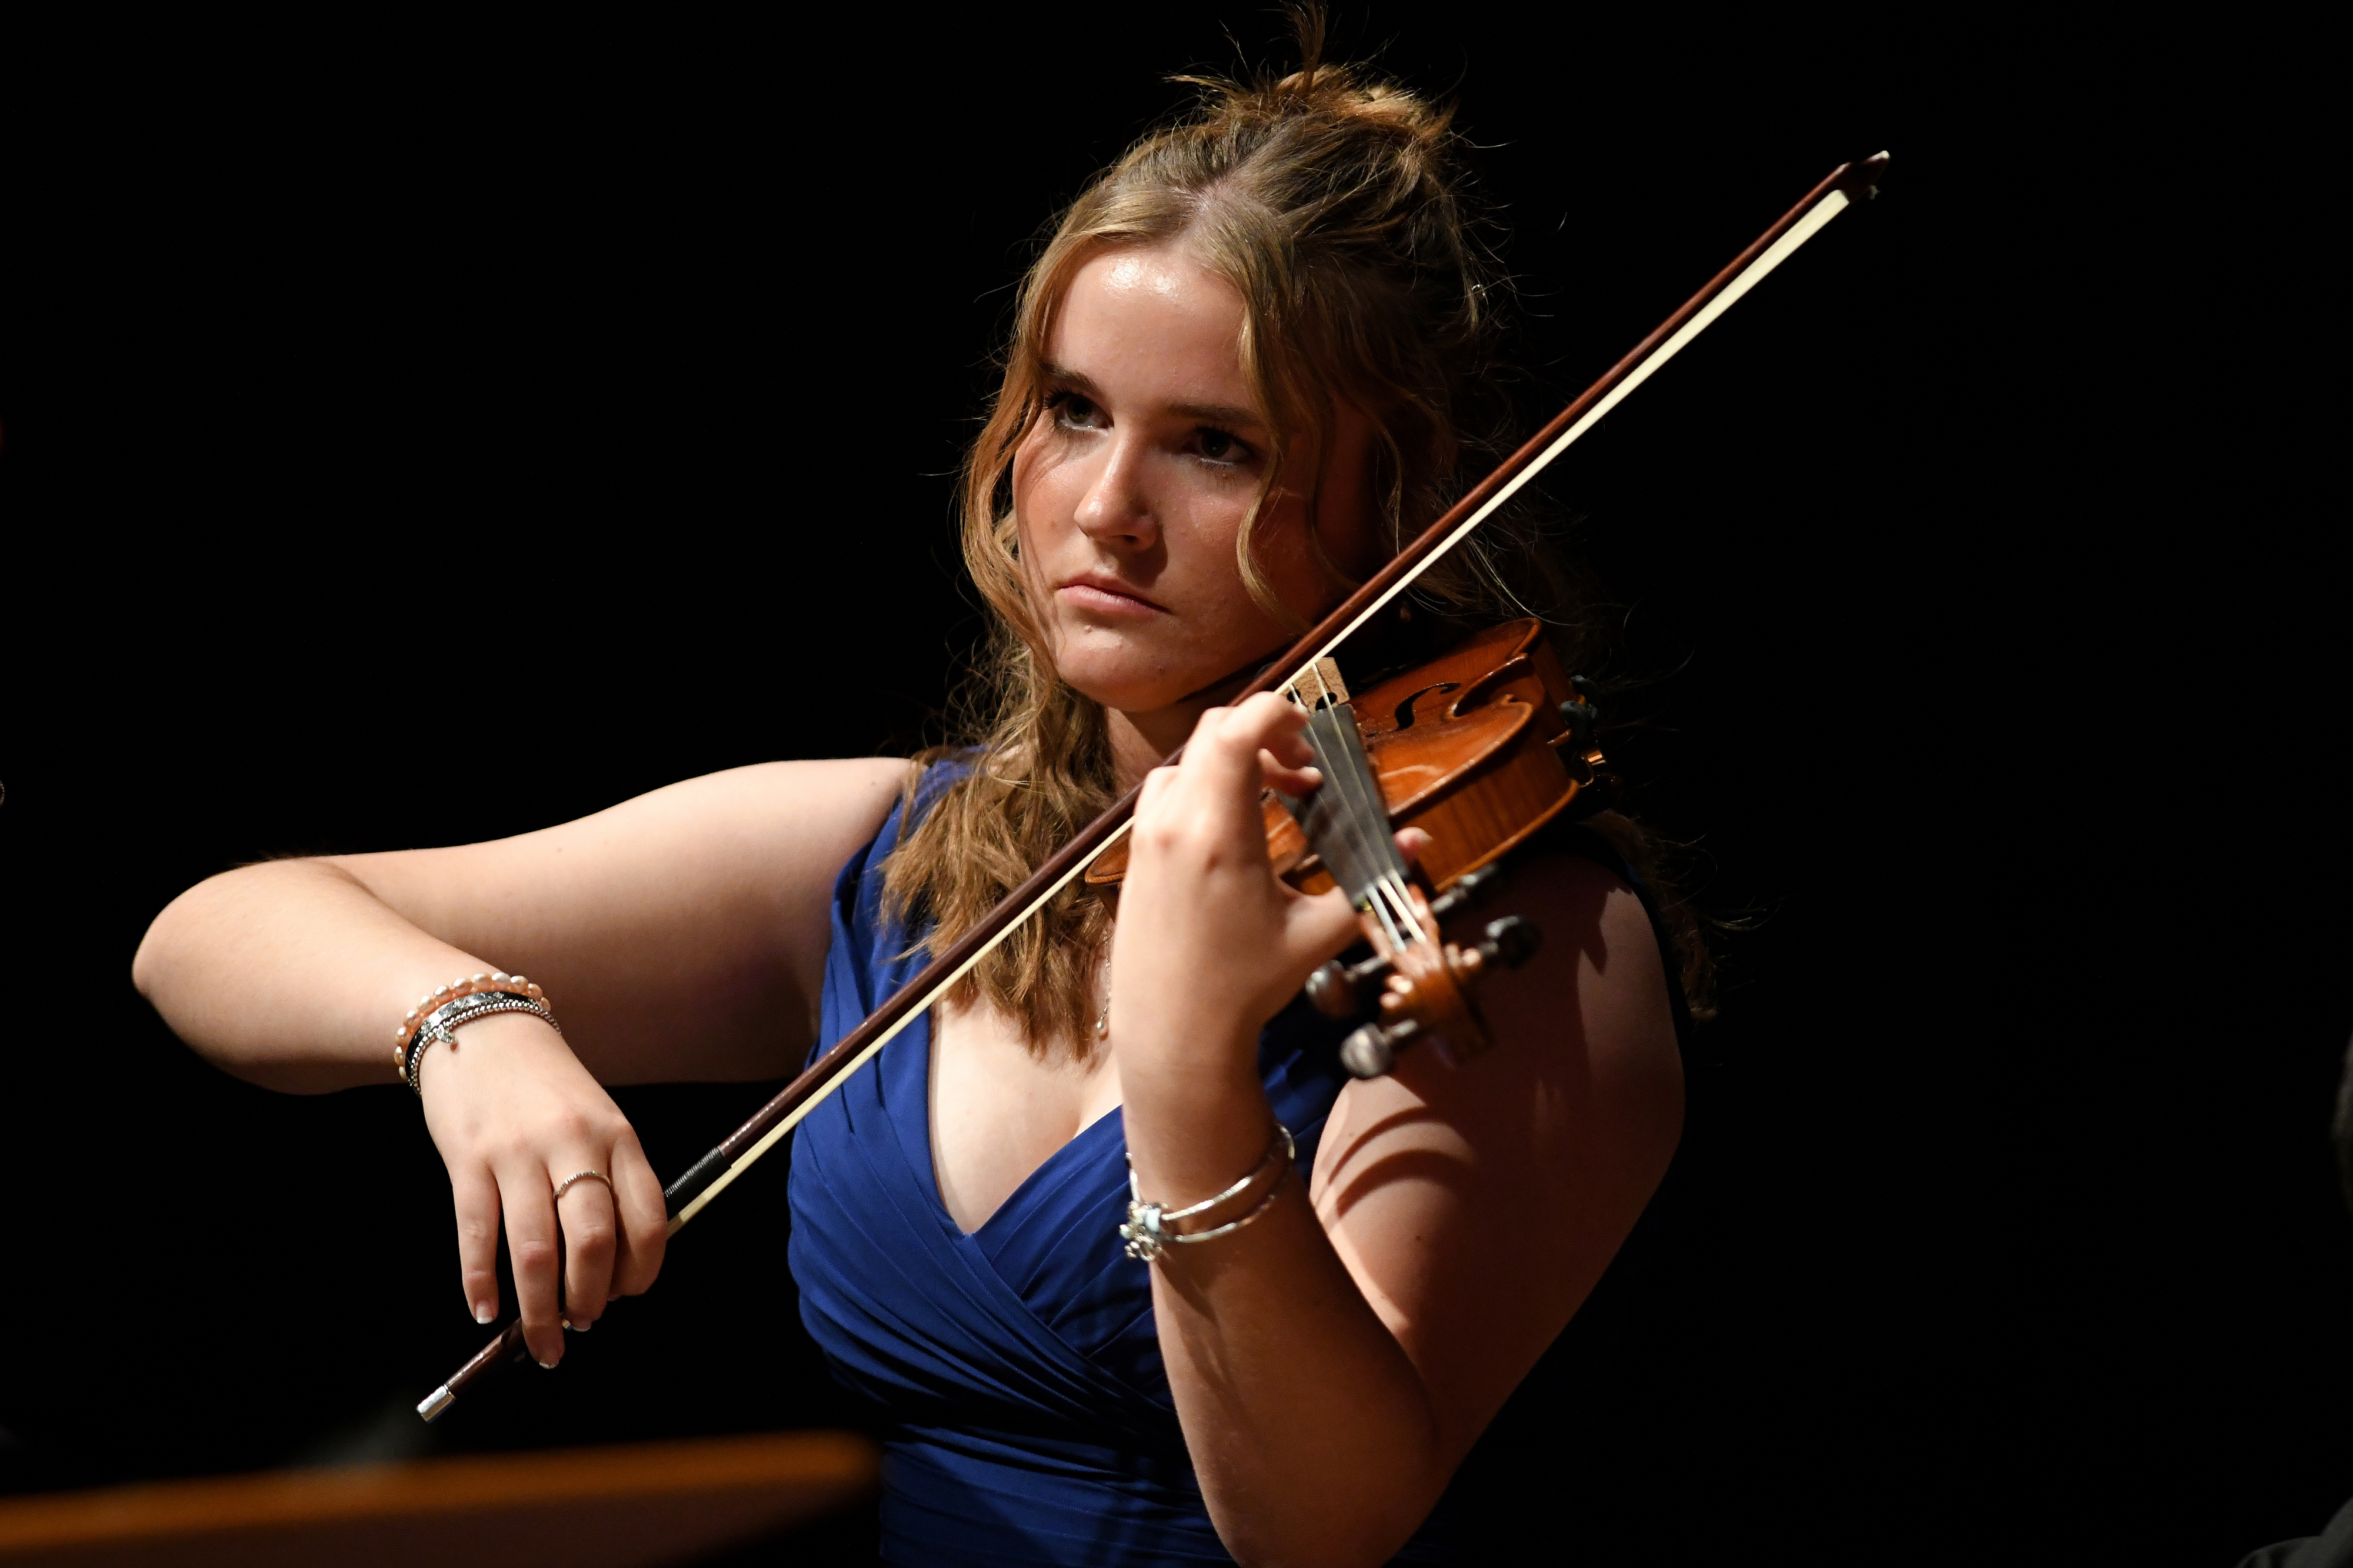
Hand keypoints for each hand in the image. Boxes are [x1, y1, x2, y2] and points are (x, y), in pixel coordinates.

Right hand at [416, 1014, 666, 1365]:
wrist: (481, 1027)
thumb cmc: (547, 1086)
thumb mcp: (598, 1118)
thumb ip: (611, 1177)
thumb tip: (614, 1263)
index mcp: (618, 1137)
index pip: (649, 1218)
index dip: (643, 1270)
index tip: (627, 1296)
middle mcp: (573, 1145)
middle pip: (594, 1241)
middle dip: (590, 1300)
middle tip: (583, 1325)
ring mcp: (518, 1153)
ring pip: (535, 1251)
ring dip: (540, 1309)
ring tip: (545, 1342)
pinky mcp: (468, 1160)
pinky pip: (477, 1235)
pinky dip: (480, 1282)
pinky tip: (485, 1311)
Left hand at [1111, 693, 1422, 1173]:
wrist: (1174, 1032)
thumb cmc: (1244, 988)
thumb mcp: (1317, 935)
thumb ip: (1367, 883)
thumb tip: (1420, 840)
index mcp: (1219, 835)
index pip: (1237, 730)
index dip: (1277, 712)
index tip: (1310, 735)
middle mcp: (1173, 825)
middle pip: (1213, 732)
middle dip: (1264, 734)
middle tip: (1303, 771)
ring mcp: (1146, 837)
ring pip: (1187, 760)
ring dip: (1232, 762)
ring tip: (1276, 799)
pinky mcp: (1135, 855)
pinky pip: (1166, 793)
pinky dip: (1203, 787)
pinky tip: (1237, 827)